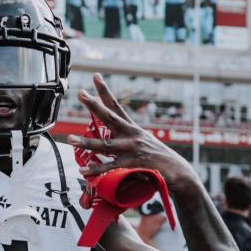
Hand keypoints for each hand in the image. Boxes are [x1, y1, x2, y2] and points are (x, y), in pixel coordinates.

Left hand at [67, 73, 199, 190]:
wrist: (180, 174)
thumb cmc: (158, 161)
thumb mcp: (142, 146)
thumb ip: (126, 142)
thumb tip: (109, 144)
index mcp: (132, 129)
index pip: (117, 106)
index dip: (105, 91)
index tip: (96, 76)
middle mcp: (132, 135)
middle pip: (110, 117)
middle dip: (95, 105)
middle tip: (81, 93)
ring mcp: (132, 149)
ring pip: (105, 144)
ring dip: (87, 142)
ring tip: (70, 139)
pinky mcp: (133, 164)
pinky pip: (111, 167)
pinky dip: (97, 169)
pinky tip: (84, 170)